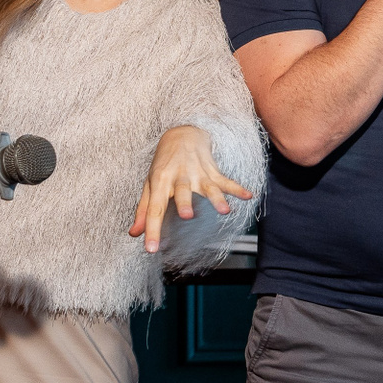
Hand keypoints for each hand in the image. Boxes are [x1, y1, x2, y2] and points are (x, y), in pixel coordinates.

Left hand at [130, 125, 253, 254]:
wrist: (182, 133)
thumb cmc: (164, 163)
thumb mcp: (150, 184)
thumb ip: (143, 210)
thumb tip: (134, 234)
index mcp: (160, 181)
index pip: (155, 208)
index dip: (152, 229)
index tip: (152, 249)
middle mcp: (179, 177)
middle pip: (182, 191)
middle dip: (186, 202)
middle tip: (188, 216)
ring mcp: (197, 173)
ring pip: (208, 187)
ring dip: (216, 198)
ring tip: (225, 210)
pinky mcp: (212, 171)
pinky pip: (226, 181)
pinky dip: (237, 189)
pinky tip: (248, 195)